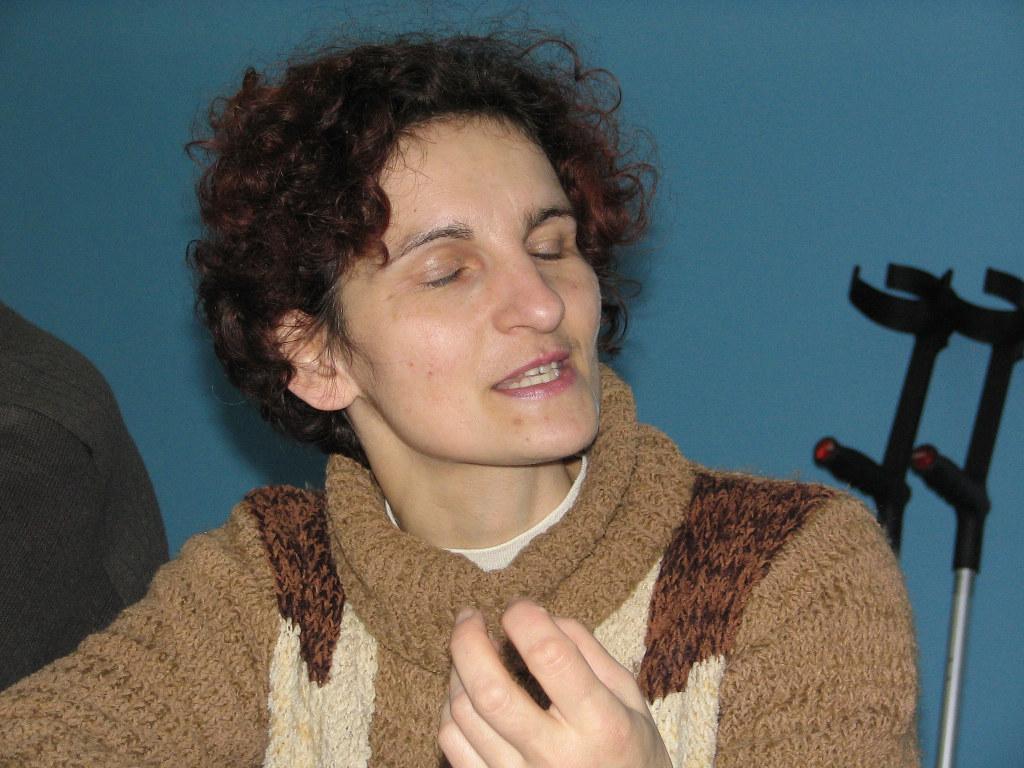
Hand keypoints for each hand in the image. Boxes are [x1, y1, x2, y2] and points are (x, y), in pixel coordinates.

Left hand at [438, 599, 670, 767]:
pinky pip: (452, 745)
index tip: (519, 607)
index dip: (524, 618)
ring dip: (459, 671)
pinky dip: (451, 709)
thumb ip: (587, 650)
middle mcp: (556, 756)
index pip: (549, 656)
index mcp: (601, 723)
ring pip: (463, 715)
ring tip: (471, 654)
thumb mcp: (629, 696)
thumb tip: (539, 615)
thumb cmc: (630, 751)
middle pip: (490, 691)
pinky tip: (466, 694)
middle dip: (468, 641)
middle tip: (470, 617)